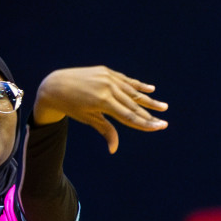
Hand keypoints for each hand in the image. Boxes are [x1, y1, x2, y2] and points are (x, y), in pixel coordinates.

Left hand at [32, 66, 166, 153]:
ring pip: (132, 91)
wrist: (56, 85)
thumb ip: (105, 130)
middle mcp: (108, 87)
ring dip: (148, 100)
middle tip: (164, 122)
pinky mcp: (106, 71)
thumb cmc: (71, 106)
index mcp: (103, 101)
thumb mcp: (88, 119)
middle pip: (134, 105)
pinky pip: (125, 80)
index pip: (129, 116)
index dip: (145, 123)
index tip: (159, 127)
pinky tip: (151, 88)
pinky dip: (137, 85)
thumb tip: (113, 149)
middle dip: (150, 115)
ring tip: (163, 107)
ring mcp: (108, 77)